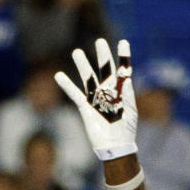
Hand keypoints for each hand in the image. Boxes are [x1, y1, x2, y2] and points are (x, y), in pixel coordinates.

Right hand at [55, 38, 137, 160]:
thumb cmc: (126, 131)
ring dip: (83, 66)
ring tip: (77, 53)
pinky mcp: (86, 108)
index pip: (122, 71)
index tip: (123, 43)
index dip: (123, 57)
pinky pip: (75, 95)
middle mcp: (108, 92)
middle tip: (99, 42)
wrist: (115, 147)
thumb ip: (128, 95)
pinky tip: (59, 75)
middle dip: (103, 56)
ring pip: (88, 78)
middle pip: (104, 70)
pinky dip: (67, 86)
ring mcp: (96, 99)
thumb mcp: (131, 112)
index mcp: (121, 92)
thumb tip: (127, 78)